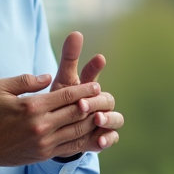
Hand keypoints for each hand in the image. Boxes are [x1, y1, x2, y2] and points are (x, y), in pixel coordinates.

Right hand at [0, 74, 111, 167]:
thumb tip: (48, 77)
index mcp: (32, 106)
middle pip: (77, 112)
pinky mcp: (44, 153)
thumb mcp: (1, 87)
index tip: (95, 85)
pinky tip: (91, 131)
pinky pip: (71, 145)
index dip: (84, 90)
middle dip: (93, 104)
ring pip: (78, 130)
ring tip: (100, 113)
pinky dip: (84, 138)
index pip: (67, 96)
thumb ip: (26, 79)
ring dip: (92, 121)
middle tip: (103, 97)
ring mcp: (44, 141)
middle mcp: (41, 125)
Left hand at [50, 31, 122, 153]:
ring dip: (108, 119)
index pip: (94, 74)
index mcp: (89, 87)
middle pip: (106, 99)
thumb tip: (76, 32)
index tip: (98, 58)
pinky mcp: (103, 137)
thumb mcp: (62, 81)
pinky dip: (108, 138)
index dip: (96, 66)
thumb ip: (68, 59)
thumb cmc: (60, 101)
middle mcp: (100, 103)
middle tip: (83, 103)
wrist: (58, 130)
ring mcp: (105, 120)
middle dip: (96, 101)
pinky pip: (112, 138)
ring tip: (97, 120)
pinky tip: (99, 140)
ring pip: (116, 118)